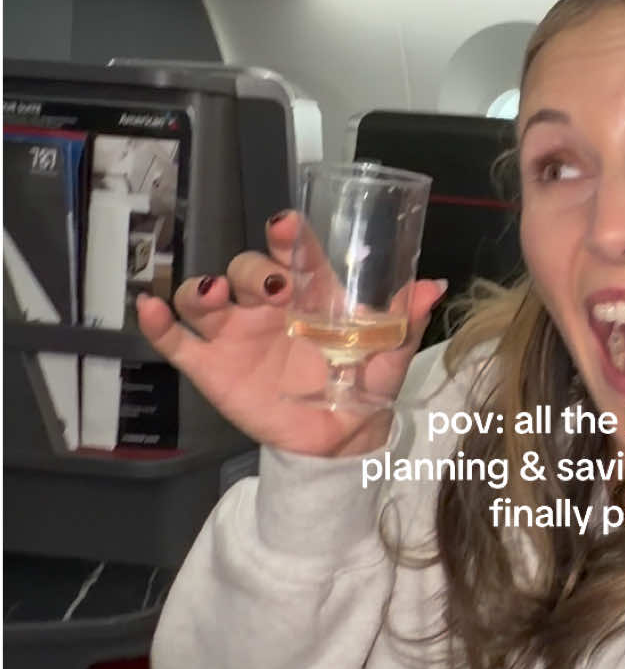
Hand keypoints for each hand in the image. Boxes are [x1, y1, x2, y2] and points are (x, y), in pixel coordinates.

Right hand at [136, 211, 446, 456]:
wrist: (337, 440)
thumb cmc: (362, 384)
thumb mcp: (388, 355)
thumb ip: (403, 322)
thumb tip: (433, 286)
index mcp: (309, 293)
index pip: (295, 253)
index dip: (288, 236)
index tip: (286, 228)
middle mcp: (267, 304)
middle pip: (247, 269)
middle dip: (254, 270)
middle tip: (273, 288)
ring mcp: (234, 332)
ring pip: (205, 295)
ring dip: (202, 287)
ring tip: (213, 293)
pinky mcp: (209, 365)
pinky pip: (175, 339)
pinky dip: (156, 322)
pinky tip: (147, 308)